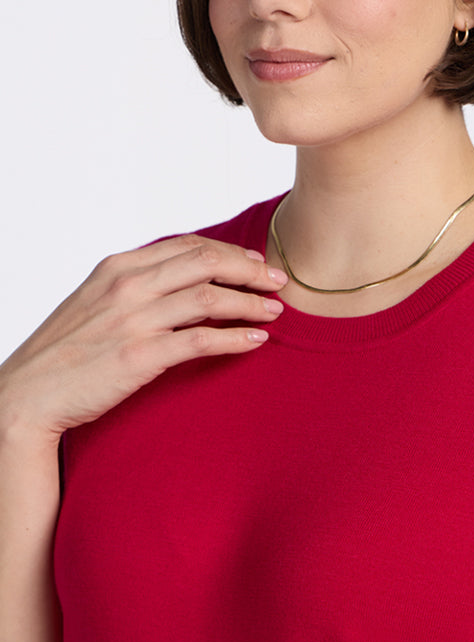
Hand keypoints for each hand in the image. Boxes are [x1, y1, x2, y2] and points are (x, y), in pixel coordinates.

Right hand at [0, 234, 286, 441]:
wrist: (26, 396)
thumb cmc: (63, 353)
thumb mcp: (95, 302)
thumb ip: (135, 286)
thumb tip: (181, 282)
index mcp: (117, 266)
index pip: (187, 246)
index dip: (229, 252)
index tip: (255, 263)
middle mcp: (127, 285)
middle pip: (206, 263)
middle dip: (250, 270)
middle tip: (278, 283)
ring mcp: (133, 319)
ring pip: (210, 298)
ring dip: (250, 302)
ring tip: (276, 311)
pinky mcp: (140, 356)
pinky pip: (202, 340)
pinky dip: (235, 338)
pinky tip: (256, 341)